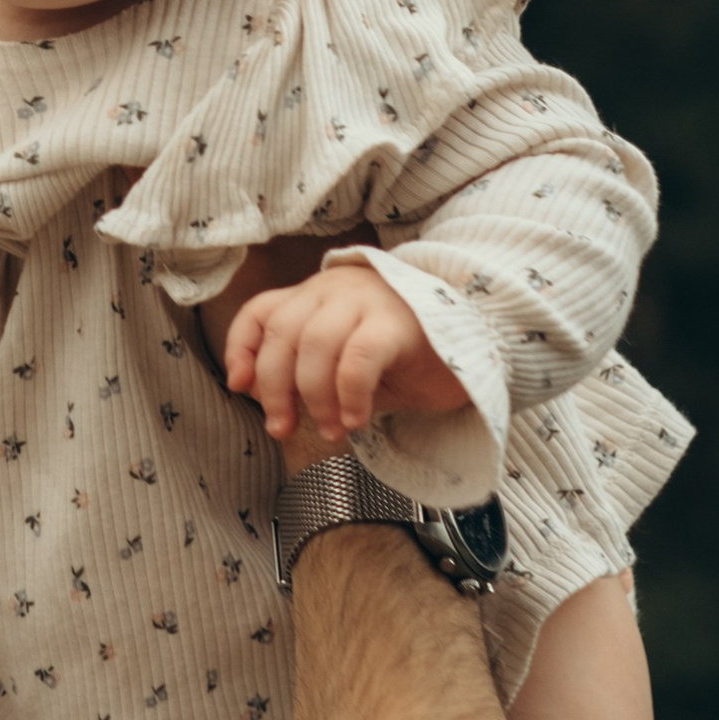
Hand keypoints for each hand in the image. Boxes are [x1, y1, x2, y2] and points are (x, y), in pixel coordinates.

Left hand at [225, 264, 470, 446]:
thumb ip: (304, 368)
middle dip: (274, 386)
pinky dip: (348, 394)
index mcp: (317, 295)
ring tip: (329, 431)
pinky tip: (355, 420)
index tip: (240, 388)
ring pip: (316, 344)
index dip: (243, 348)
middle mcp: (336, 288)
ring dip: (314, 396)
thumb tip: (257, 393)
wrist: (478, 343)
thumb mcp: (345, 363)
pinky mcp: (399, 322)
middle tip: (282, 427)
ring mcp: (368, 300)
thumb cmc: (407, 357)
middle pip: (284, 332)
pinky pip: (359, 357)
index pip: (262, 311)